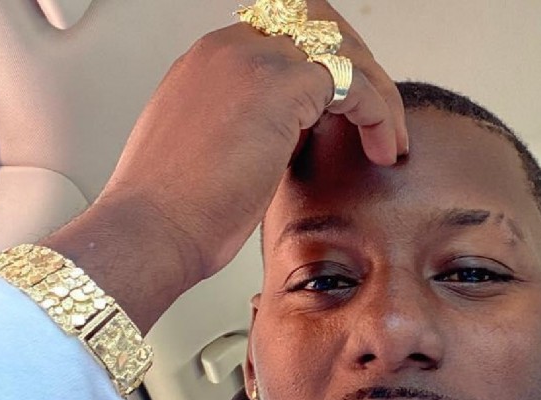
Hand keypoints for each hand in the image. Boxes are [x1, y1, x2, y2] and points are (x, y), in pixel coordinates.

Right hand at [43, 0, 406, 329]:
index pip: (287, 38)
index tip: (348, 108)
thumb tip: (291, 135)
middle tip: (380, 114)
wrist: (150, 231)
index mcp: (210, 61)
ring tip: (390, 138)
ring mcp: (253, 61)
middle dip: (359, 66)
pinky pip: (354, 83)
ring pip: (344, 51)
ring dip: (377, 93)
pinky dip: (379, 114)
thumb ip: (252, 128)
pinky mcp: (279, 87)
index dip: (327, 69)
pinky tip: (383, 148)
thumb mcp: (215, 153)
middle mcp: (229, 49)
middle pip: (320, 27)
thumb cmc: (175, 211)